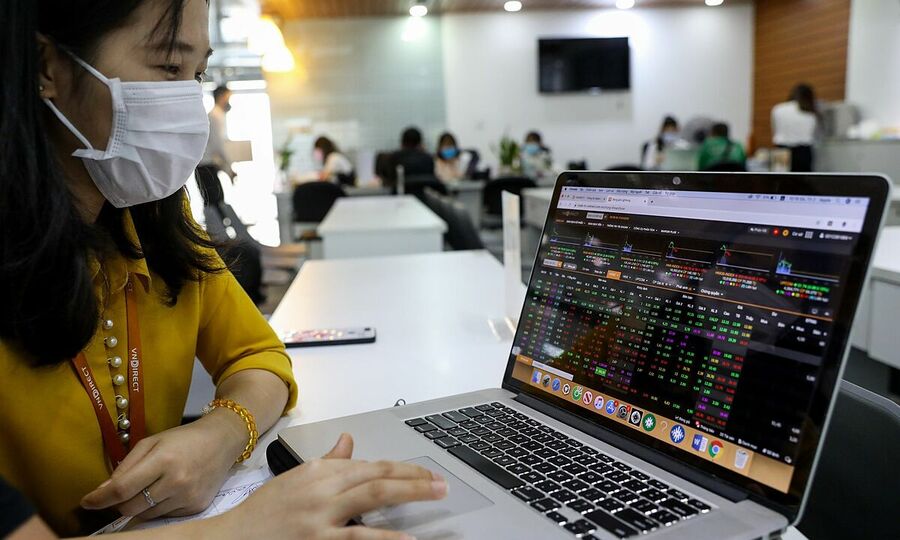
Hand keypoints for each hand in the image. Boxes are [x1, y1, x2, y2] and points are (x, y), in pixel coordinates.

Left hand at [81, 409, 246, 518]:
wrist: (223, 441)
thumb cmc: (184, 438)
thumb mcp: (152, 442)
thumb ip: (126, 466)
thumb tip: (102, 492)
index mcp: (163, 459)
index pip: (123, 488)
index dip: (100, 499)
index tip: (86, 502)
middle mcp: (177, 481)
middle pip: (131, 507)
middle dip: (118, 503)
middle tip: (119, 493)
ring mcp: (188, 497)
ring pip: (146, 515)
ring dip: (138, 506)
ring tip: (149, 488)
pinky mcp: (196, 507)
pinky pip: (164, 516)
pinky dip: (158, 508)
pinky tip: (168, 491)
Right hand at [217, 434, 446, 539]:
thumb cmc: (262, 515)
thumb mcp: (297, 480)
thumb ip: (328, 462)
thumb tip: (349, 441)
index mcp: (318, 471)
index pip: (369, 465)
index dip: (401, 469)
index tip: (424, 473)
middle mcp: (321, 488)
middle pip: (377, 476)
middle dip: (413, 478)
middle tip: (442, 483)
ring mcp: (320, 516)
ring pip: (372, 497)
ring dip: (409, 494)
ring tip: (435, 496)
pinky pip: (358, 539)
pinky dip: (385, 539)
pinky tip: (407, 539)